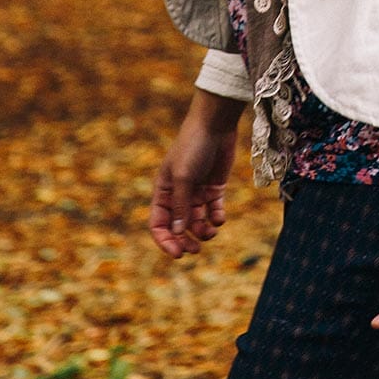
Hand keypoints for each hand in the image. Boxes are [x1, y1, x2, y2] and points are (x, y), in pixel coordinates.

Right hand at [148, 89, 244, 258]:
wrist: (215, 125)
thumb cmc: (193, 147)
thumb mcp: (183, 177)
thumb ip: (181, 206)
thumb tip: (178, 233)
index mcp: (163, 191)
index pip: (159, 224)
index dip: (165, 240)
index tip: (178, 253)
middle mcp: (178, 194)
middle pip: (178, 226)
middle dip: (185, 240)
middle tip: (195, 249)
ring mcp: (197, 192)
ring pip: (197, 221)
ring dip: (203, 231)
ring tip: (211, 232)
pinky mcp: (214, 188)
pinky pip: (213, 210)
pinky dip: (216, 218)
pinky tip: (219, 218)